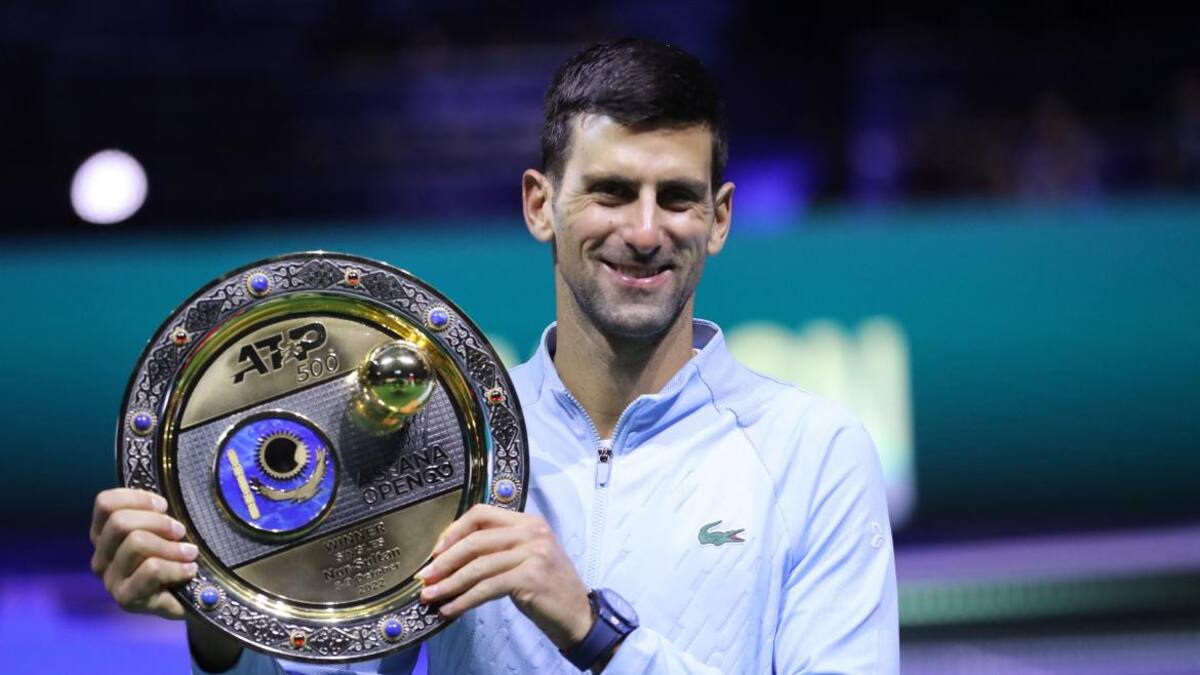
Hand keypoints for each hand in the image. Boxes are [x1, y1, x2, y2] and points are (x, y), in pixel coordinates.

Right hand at [91, 488, 243, 670]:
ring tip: (190, 553)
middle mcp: (101, 556)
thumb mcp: (166, 530)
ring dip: (172, 546)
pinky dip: (177, 567)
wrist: (190, 598)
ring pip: (136, 544)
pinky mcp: (125, 599)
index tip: (164, 505)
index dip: (137, 498)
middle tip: (181, 531)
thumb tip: (162, 501)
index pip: (105, 503)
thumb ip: (156, 513)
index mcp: (105, 534)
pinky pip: (151, 569)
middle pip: (120, 522)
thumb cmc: (176, 557)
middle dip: (159, 523)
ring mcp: (110, 579)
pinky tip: (190, 570)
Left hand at [417, 504, 592, 649]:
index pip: (482, 513)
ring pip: (478, 566)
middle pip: (476, 540)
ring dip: (449, 584)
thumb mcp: (527, 557)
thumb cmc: (548, 588)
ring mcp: (533, 554)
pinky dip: (464, 600)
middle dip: (445, 561)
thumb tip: (451, 556)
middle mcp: (532, 532)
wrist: (577, 614)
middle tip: (425, 578)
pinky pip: (486, 588)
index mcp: (529, 521)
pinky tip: (450, 609)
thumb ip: (499, 548)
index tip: (436, 551)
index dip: (454, 530)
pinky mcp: (530, 578)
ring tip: (431, 597)